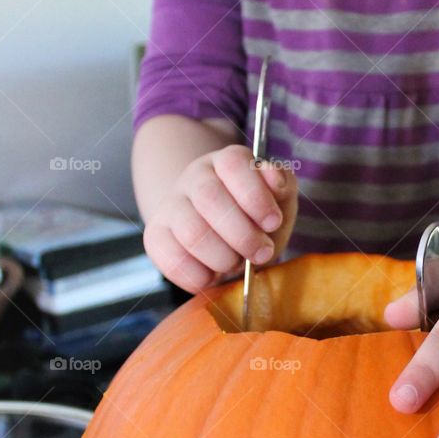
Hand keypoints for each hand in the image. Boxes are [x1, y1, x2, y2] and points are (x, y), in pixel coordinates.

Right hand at [143, 144, 298, 292]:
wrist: (225, 237)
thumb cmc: (255, 217)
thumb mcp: (278, 200)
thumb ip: (282, 185)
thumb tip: (275, 179)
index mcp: (226, 162)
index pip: (233, 163)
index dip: (255, 195)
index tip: (274, 223)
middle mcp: (194, 178)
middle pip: (209, 197)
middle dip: (243, 234)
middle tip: (262, 253)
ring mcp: (171, 206)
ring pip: (191, 231)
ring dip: (223, 257)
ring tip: (238, 263)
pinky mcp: (156, 236)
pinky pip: (170, 258)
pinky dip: (198, 276)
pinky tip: (213, 275)